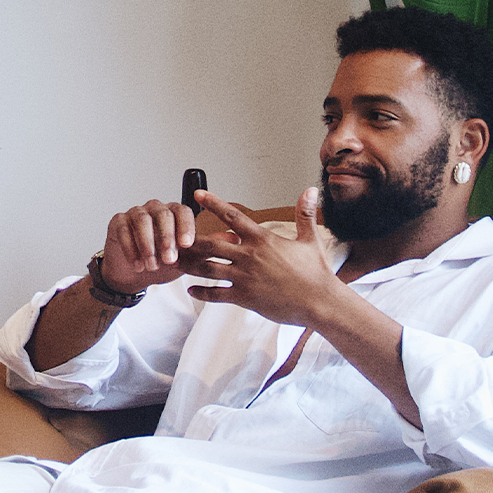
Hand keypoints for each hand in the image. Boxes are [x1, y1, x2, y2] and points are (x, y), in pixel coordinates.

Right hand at [101, 199, 198, 293]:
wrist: (135, 276)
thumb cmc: (162, 265)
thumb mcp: (187, 261)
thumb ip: (204, 250)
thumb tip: (228, 241)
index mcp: (174, 215)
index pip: (183, 212)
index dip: (186, 226)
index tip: (187, 244)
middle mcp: (156, 210)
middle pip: (163, 215)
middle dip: (167, 238)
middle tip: (169, 259)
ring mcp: (136, 213)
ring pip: (142, 220)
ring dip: (148, 245)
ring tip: (152, 265)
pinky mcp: (118, 221)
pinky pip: (124, 229)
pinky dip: (131, 248)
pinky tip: (137, 264)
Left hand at [178, 189, 346, 327]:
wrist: (320, 301)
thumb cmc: (316, 272)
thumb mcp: (310, 240)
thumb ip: (303, 214)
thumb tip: (309, 190)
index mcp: (262, 239)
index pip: (233, 215)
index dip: (213, 203)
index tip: (198, 195)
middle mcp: (249, 256)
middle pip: (210, 244)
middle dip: (190, 241)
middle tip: (173, 238)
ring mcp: (245, 277)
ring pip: (208, 268)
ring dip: (189, 266)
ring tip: (175, 263)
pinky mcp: (245, 297)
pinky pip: (216, 294)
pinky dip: (202, 292)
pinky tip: (191, 290)